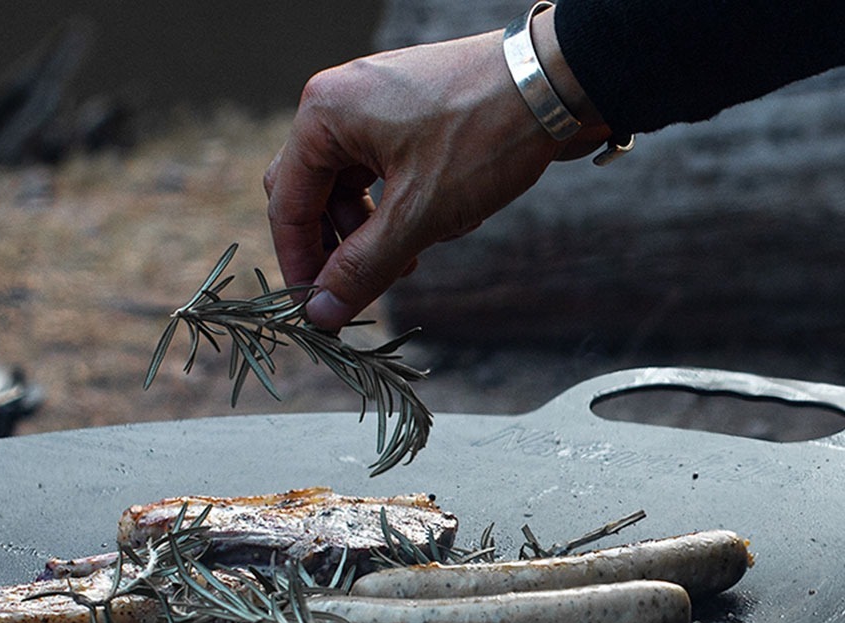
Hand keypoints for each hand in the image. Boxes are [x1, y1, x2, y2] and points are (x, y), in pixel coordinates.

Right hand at [264, 16, 609, 329]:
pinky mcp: (406, 113)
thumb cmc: (484, 139)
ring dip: (374, 232)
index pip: (287, 205)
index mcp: (325, 115)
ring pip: (349, 188)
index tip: (316, 311)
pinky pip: (381, 172)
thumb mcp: (418, 215)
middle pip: (312, 195)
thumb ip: (362, 268)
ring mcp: (374, 104)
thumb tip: (321, 314)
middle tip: (364, 284)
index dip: (299, 265)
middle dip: (339, 246)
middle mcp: (340, 102)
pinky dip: (400, 206)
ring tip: (412, 258)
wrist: (561, 83)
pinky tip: (439, 222)